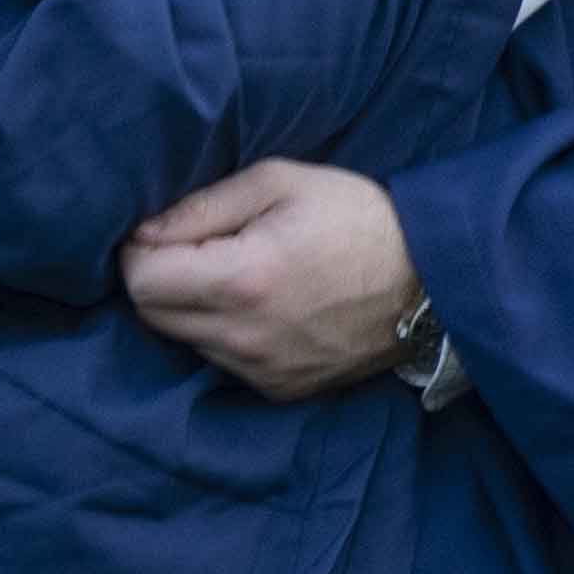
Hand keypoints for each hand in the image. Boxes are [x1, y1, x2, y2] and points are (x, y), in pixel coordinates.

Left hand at [120, 158, 422, 402]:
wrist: (434, 280)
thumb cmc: (358, 218)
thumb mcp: (281, 183)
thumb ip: (202, 206)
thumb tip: (143, 231)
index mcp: (243, 281)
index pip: (141, 281)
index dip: (139, 252)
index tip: (160, 231)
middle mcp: (246, 337)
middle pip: (151, 315)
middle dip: (157, 278)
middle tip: (194, 248)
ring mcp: (262, 372)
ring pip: (184, 340)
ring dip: (190, 307)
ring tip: (235, 273)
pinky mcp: (278, 390)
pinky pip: (221, 361)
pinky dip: (223, 332)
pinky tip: (260, 304)